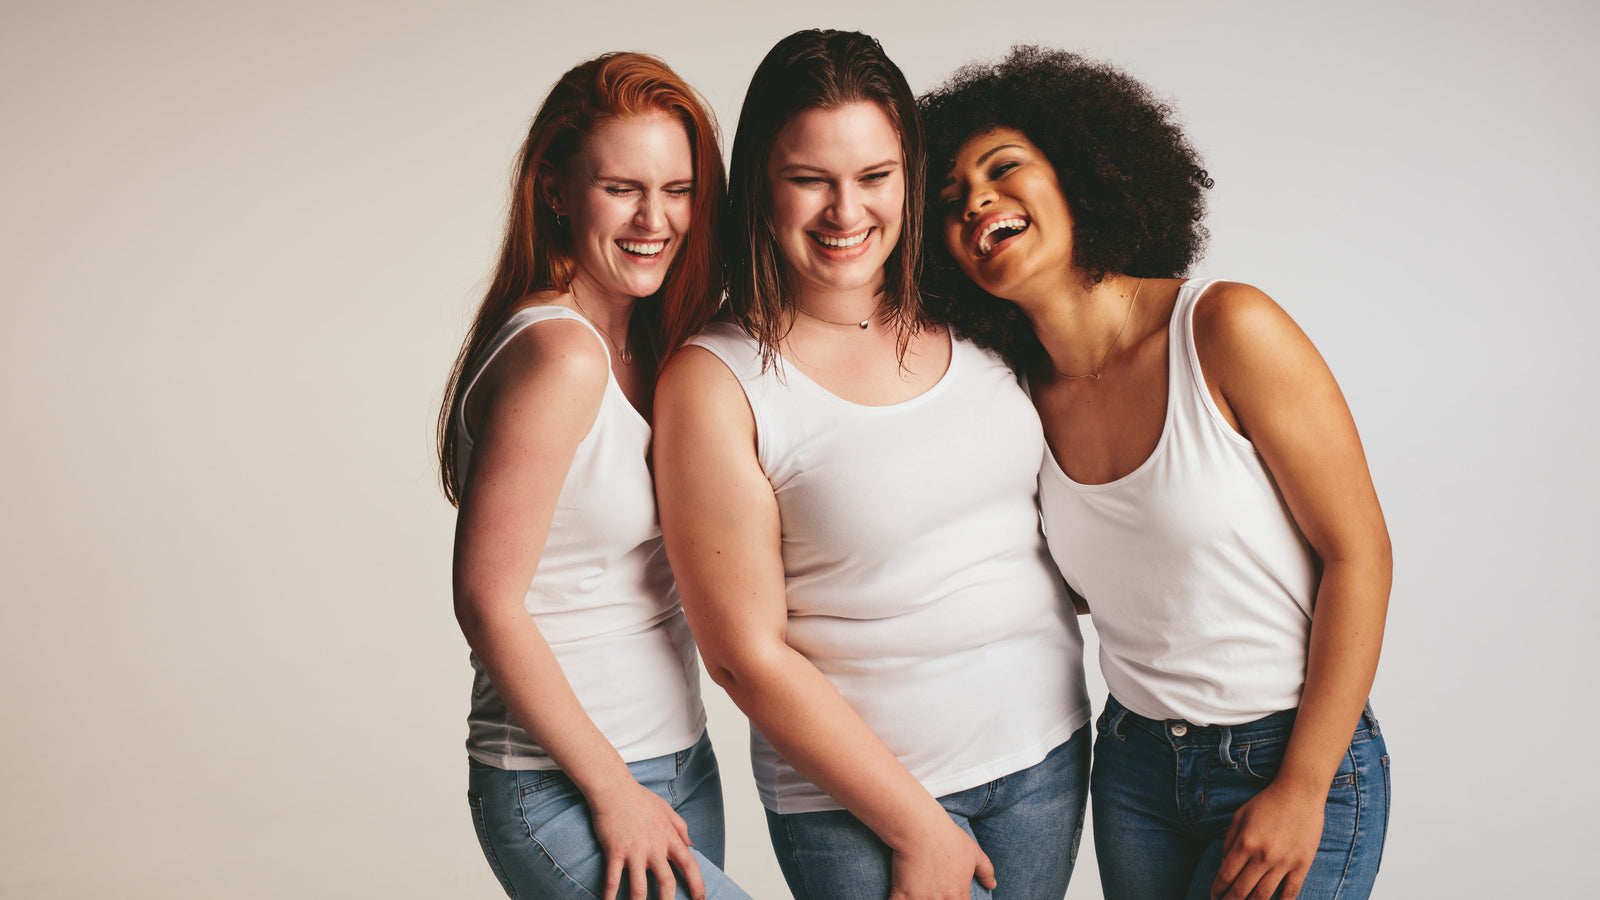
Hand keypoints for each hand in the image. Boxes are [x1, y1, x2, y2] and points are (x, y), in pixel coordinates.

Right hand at [588, 780, 704, 899]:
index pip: (689, 865)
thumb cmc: (639, 798)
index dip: (698, 885)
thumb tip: (691, 846)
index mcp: (669, 838)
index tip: (701, 899)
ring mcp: (634, 851)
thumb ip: (681, 828)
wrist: (614, 788)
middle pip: (666, 882)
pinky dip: (610, 896)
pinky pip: (613, 879)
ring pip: (639, 887)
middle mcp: (654, 847)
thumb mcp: (667, 809)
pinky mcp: (615, 851)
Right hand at [887, 817, 996, 899]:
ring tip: (917, 897)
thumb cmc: (948, 837)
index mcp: (959, 895)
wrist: (920, 827)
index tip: (948, 899)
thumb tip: (993, 884)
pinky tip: (897, 899)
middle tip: (932, 896)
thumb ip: (986, 870)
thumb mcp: (973, 852)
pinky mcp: (902, 894)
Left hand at [1210, 780, 1324, 899]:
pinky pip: (1291, 892)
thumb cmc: (1267, 802)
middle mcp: (1262, 856)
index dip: (1217, 890)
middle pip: (1242, 890)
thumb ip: (1229, 841)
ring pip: (1264, 896)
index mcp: (1245, 843)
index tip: (1214, 896)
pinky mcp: (1302, 865)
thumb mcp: (1239, 816)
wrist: (1300, 793)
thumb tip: (1223, 864)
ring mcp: (1283, 862)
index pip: (1226, 875)